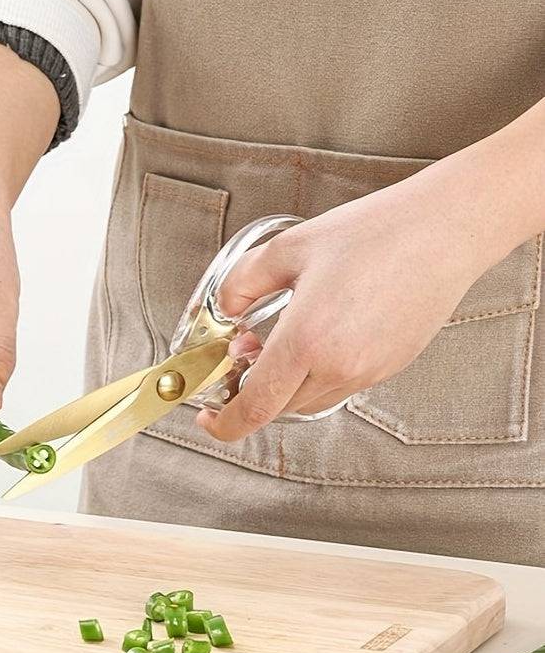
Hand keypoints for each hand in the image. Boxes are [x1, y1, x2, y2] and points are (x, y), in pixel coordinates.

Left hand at [196, 171, 488, 441]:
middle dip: (250, 389)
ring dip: (285, 382)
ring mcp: (370, 372)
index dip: (224, 423)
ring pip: (309, 400)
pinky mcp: (390, 368)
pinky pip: (339, 386)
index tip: (207, 417)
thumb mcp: (289, 248)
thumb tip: (223, 311)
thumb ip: (242, 284)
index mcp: (308, 340)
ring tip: (283, 336)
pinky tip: (318, 334)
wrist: (446, 229)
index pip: (255, 407)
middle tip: (242, 350)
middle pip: (278, 407)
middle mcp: (340, 366)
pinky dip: (316, 373)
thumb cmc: (374, 232)